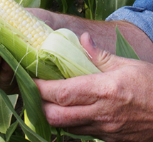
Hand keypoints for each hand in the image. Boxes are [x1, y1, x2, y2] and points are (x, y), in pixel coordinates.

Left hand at [34, 32, 152, 141]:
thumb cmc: (152, 85)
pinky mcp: (108, 138)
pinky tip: (69, 110)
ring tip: (50, 99)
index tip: (31, 79)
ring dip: (52, 114)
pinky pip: (80, 132)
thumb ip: (99, 54)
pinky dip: (68, 122)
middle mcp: (100, 113)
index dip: (41, 88)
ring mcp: (104, 129)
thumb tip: (82, 39)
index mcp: (104, 90)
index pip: (62, 92)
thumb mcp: (127, 64)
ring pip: (65, 127)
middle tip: (37, 89)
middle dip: (40, 104)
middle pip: (56, 116)